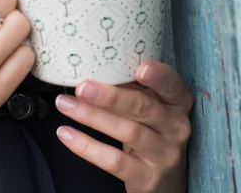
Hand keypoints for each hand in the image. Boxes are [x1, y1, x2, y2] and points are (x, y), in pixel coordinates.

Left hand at [55, 62, 192, 192]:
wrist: (165, 179)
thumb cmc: (152, 128)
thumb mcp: (151, 104)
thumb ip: (132, 86)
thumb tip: (94, 66)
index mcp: (178, 101)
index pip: (172, 84)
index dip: (158, 76)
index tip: (140, 67)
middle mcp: (176, 126)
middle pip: (143, 107)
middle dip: (110, 97)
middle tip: (82, 87)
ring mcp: (164, 154)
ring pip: (127, 132)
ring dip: (92, 117)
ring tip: (65, 104)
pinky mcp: (147, 177)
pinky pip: (114, 161)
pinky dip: (87, 147)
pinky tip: (66, 134)